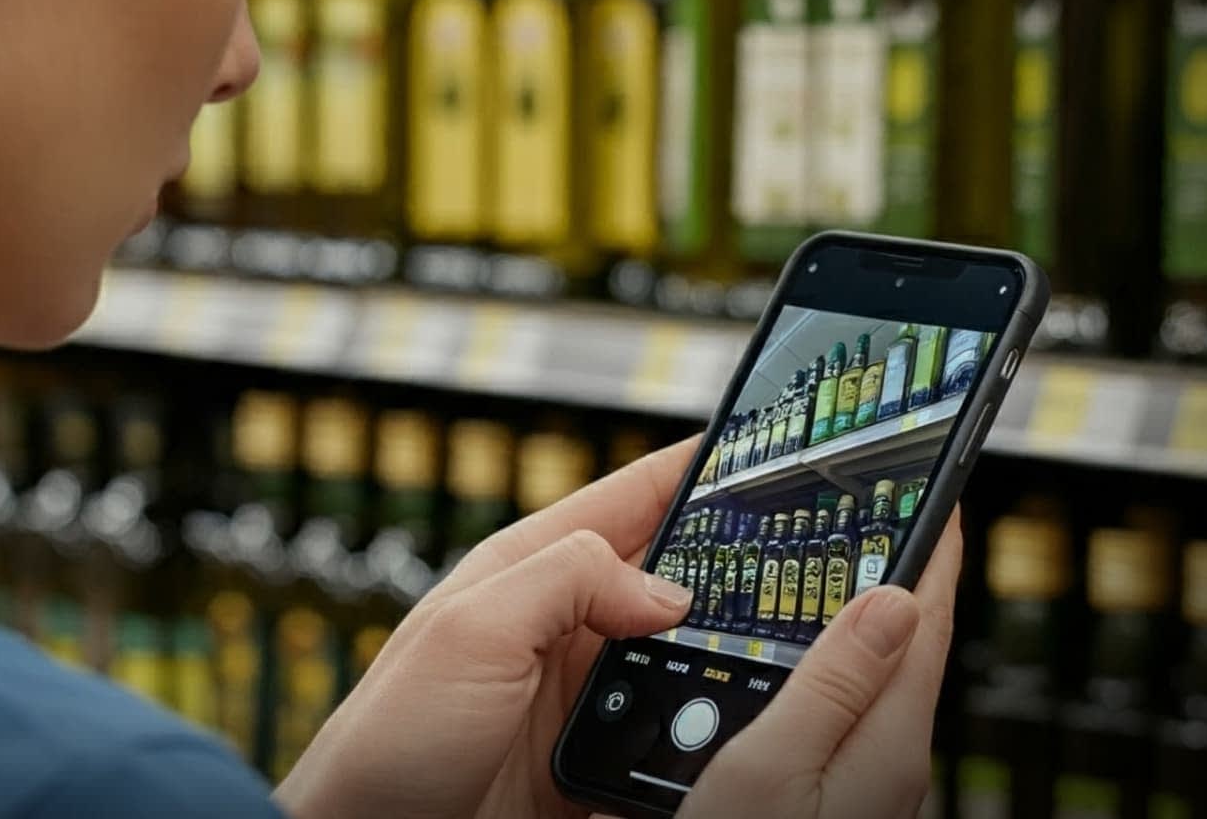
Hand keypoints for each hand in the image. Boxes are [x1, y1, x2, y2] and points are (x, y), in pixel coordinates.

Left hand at [272, 437, 960, 818]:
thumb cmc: (386, 741)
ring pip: (689, 657)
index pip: (634, 496)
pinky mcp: (598, 763)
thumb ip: (564, 581)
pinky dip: (714, 730)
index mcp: (529, 570)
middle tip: (820, 557)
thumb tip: (665, 587)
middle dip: (744, 567)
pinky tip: (749, 731)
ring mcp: (583, 696)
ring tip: (800, 649)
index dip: (702, 466)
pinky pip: (675, 732)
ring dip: (736, 657)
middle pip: (678, 577)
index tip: (773, 444)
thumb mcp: (468, 633)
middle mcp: (563, 626)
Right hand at [681, 511, 959, 818]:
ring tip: (847, 560)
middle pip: (908, 644)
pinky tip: (807, 649)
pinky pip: (848, 705)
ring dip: (863, 614)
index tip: (937, 491)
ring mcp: (865, 778)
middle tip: (884, 509)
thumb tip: (893, 602)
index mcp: (886, 744)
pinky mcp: (835, 792)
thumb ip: (831, 685)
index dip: (934, 550)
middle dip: (900, 572)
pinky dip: (836, 659)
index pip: (926, 621)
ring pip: (876, 674)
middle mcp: (889, 761)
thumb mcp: (770, 765)